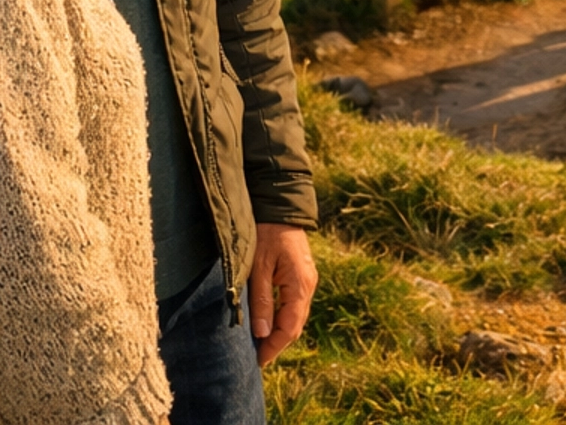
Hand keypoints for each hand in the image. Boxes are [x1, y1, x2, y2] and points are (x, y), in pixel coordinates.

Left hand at [249, 223, 316, 366]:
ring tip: (260, 344)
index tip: (258, 361)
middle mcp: (308, 285)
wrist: (280, 204)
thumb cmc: (266, 232)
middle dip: (277, 343)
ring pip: (295, 316)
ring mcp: (307, 280)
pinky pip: (294, 305)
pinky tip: (268, 322)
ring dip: (279, 332)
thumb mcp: (259, 266)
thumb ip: (262, 300)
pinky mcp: (301, 275)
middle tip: (257, 357)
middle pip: (295, 326)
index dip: (274, 347)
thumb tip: (262, 334)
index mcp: (300, 285)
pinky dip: (282, 318)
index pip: (289, 328)